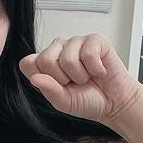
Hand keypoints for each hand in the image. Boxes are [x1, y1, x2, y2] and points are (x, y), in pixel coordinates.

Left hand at [18, 33, 142, 124]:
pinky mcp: (94, 40)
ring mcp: (75, 42)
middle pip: (46, 60)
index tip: (58, 87)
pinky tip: (99, 71)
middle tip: (76, 82)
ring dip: (81, 75)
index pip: (28, 63)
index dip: (43, 78)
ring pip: (67, 58)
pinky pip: (87, 53)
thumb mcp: (64, 102)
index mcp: (46, 64)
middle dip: (63, 79)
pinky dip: (95, 69)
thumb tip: (35, 78)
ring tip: (88, 77)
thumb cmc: (89, 100)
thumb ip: (49, 90)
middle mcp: (58, 49)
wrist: (114, 102)